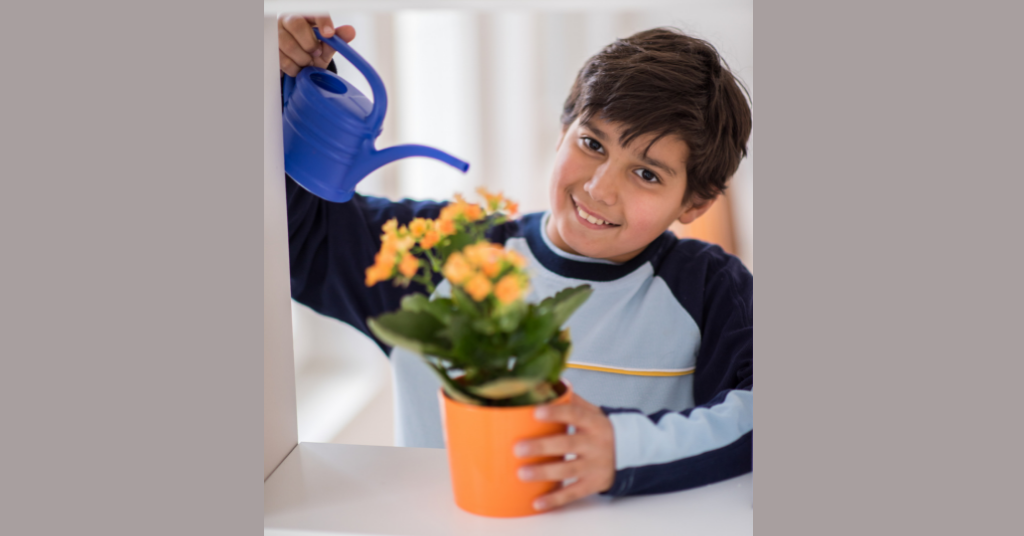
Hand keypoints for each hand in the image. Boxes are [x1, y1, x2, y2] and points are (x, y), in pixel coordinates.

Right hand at [277, 14, 355, 76]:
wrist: (299, 67)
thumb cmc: (313, 52)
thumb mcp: (327, 47)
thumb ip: (338, 39)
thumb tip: (351, 31)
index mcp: (306, 15)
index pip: (315, 12)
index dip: (322, 22)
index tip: (329, 34)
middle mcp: (288, 19)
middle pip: (297, 25)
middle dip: (309, 44)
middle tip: (316, 53)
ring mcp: (276, 33)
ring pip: (288, 44)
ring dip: (302, 59)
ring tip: (307, 62)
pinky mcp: (269, 48)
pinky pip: (282, 59)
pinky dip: (294, 68)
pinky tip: (298, 67)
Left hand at [514, 393, 615, 510]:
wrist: (632, 454)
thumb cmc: (603, 431)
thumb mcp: (594, 413)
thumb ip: (572, 401)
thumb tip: (549, 385)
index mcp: (594, 423)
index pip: (575, 414)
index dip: (556, 413)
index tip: (536, 412)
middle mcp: (594, 444)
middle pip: (567, 444)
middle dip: (542, 447)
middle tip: (518, 448)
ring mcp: (594, 466)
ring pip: (568, 470)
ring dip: (544, 473)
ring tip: (522, 473)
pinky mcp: (593, 484)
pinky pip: (573, 493)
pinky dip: (555, 499)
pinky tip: (537, 502)